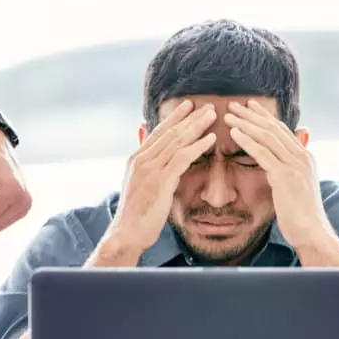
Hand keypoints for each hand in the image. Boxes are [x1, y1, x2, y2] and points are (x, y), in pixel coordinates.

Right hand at [107, 100, 217, 254]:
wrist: (126, 233)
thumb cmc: (136, 213)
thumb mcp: (138, 185)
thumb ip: (145, 166)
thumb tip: (146, 148)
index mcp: (136, 159)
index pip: (158, 132)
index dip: (175, 117)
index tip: (188, 105)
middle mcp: (142, 160)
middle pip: (170, 132)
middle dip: (190, 117)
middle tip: (208, 106)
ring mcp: (150, 169)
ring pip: (177, 141)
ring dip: (197, 126)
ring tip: (213, 115)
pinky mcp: (161, 181)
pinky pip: (182, 158)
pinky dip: (198, 146)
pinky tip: (211, 139)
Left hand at [224, 100, 335, 251]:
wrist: (312, 232)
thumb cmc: (302, 215)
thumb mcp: (298, 187)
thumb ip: (292, 170)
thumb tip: (283, 165)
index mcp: (305, 157)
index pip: (283, 130)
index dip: (265, 117)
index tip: (249, 107)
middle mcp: (302, 156)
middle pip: (274, 129)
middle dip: (252, 115)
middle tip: (234, 104)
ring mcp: (295, 165)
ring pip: (267, 137)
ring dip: (246, 124)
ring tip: (229, 115)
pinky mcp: (285, 176)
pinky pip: (263, 153)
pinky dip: (247, 141)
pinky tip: (234, 133)